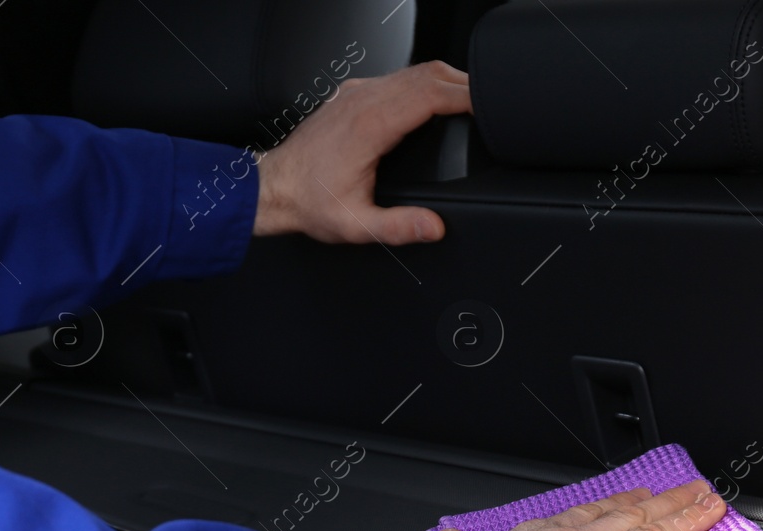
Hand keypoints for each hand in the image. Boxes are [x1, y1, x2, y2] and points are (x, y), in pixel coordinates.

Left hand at [252, 60, 471, 244]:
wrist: (273, 188)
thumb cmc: (309, 203)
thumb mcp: (355, 226)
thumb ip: (397, 227)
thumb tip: (433, 227)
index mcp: (370, 126)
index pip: (430, 94)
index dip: (465, 97)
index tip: (489, 106)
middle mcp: (363, 101)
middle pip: (428, 74)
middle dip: (463, 84)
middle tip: (489, 103)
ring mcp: (356, 93)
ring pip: (413, 70)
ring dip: (444, 81)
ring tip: (469, 99)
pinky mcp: (351, 95)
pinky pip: (396, 77)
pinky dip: (423, 83)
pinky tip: (433, 100)